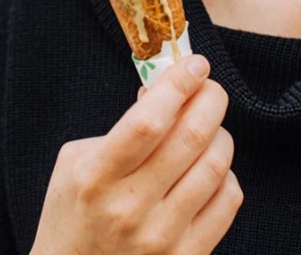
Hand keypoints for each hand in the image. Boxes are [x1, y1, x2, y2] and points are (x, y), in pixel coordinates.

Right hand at [30, 55, 242, 254]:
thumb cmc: (72, 214)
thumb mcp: (76, 162)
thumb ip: (121, 126)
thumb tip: (168, 93)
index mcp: (96, 177)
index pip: (149, 122)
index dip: (178, 85)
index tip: (195, 64)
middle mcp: (131, 207)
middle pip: (192, 137)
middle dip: (210, 99)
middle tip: (209, 88)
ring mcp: (163, 236)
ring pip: (217, 165)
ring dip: (220, 134)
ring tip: (207, 128)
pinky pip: (228, 200)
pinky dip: (225, 174)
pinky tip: (207, 170)